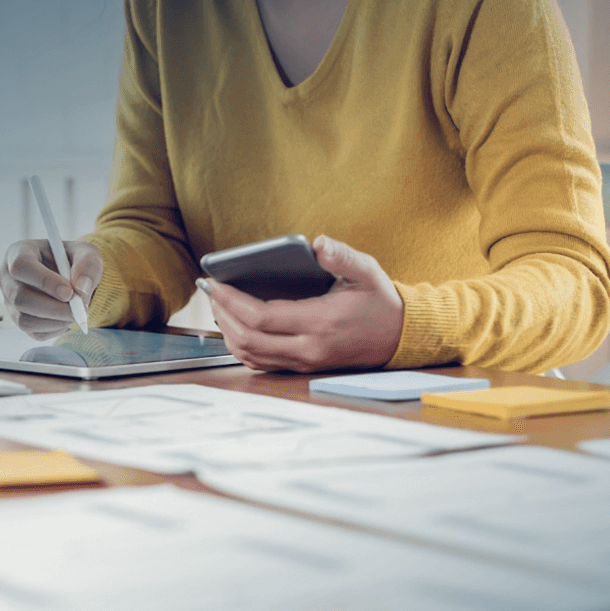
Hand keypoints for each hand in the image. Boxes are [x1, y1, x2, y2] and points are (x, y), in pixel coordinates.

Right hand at [0, 238, 103, 339]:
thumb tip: (80, 289)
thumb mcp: (87, 254)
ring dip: (56, 321)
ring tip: (76, 313)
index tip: (69, 292)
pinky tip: (66, 318)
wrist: (71, 277)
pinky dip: (56, 329)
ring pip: (24, 320)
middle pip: (19, 298)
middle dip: (53, 308)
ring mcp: (9, 301)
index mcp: (18, 253)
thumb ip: (87, 266)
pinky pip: (34, 333)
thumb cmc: (75, 260)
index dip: (44, 281)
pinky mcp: (19, 320)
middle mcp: (7, 278)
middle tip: (79, 309)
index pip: (21, 266)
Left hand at [200, 235, 403, 371]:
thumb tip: (318, 243)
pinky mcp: (303, 366)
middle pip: (248, 339)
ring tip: (217, 305)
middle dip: (221, 314)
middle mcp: (308, 348)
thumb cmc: (380, 302)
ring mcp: (304, 361)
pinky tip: (234, 324)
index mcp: (320, 322)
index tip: (213, 283)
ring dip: (227, 332)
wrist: (400, 336)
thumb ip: (342, 256)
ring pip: (250, 355)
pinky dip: (241, 345)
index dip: (230, 301)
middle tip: (209, 291)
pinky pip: (261, 362)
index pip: (261, 317)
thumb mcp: (367, 271)